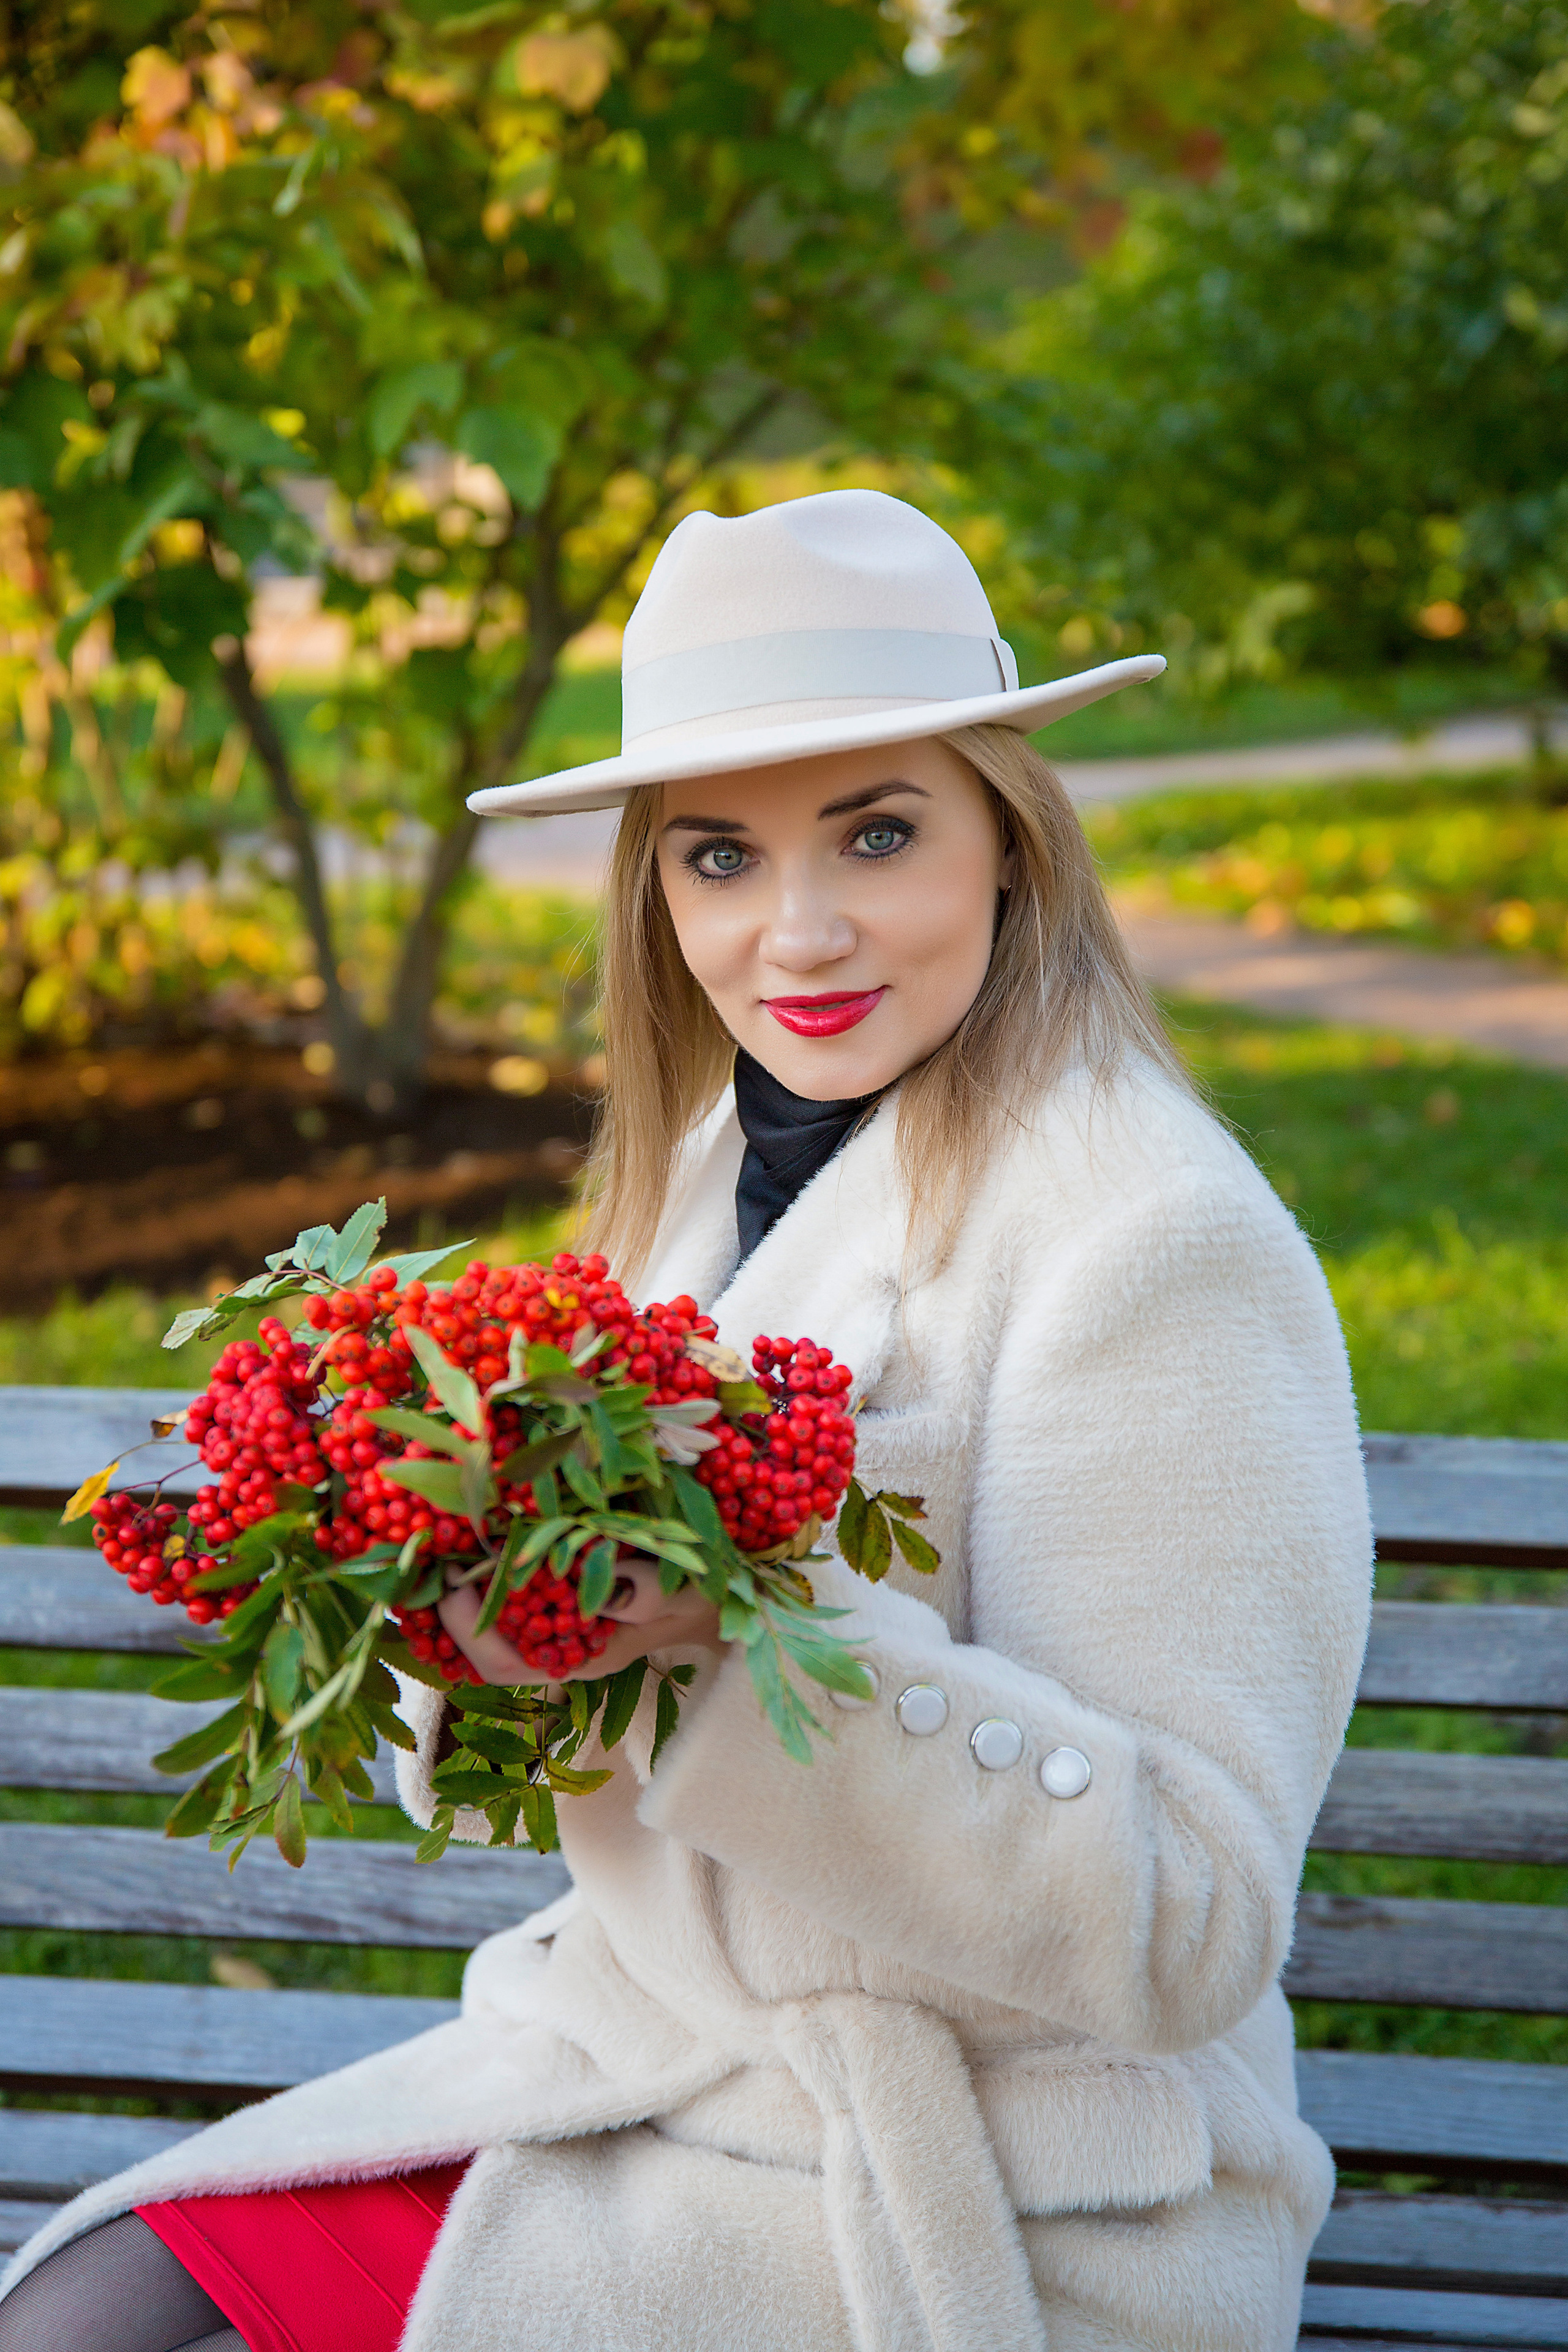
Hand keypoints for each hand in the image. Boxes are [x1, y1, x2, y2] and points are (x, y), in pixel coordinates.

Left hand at [436, 1558, 725, 1686]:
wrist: (715, 1595)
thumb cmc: (698, 1594)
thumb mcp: (681, 1588)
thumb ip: (647, 1592)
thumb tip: (607, 1590)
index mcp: (581, 1660)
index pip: (504, 1664)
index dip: (468, 1629)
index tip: (453, 1582)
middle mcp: (560, 1654)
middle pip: (482, 1655)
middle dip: (449, 1613)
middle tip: (434, 1557)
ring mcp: (558, 1634)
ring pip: (489, 1632)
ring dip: (460, 1599)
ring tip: (440, 1550)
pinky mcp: (558, 1609)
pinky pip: (505, 1606)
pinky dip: (482, 1583)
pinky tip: (471, 1548)